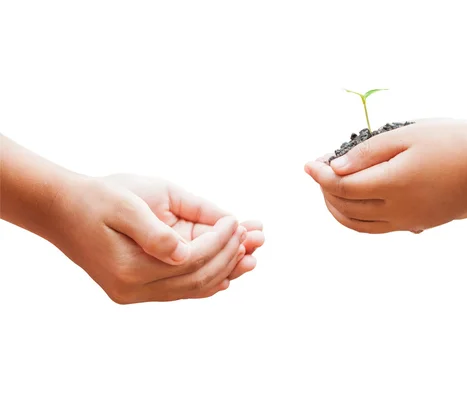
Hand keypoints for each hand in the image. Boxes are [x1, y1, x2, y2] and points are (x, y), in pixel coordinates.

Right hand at [48, 174, 262, 303]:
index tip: (237, 220)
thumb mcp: (126, 204)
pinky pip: (180, 290)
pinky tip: (227, 273)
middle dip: (230, 257)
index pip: (192, 260)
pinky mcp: (136, 289)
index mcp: (130, 267)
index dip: (220, 241)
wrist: (62, 210)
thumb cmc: (97, 198)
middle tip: (254, 236)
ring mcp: (134, 293)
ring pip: (192, 289)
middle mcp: (132, 288)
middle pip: (197, 279)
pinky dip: (206, 280)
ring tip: (252, 255)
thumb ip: (155, 231)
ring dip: (224, 271)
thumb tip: (186, 253)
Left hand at [304, 119, 466, 233]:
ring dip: (335, 208)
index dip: (320, 175)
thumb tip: (333, 167)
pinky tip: (353, 204)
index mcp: (394, 184)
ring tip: (328, 188)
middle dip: (324, 189)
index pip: (341, 186)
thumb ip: (367, 153)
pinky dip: (355, 219)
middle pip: (344, 207)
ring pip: (357, 224)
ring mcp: (407, 221)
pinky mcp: (415, 225)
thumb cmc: (454, 142)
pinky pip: (375, 229)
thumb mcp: (408, 136)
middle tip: (318, 170)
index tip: (309, 163)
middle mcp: (397, 210)